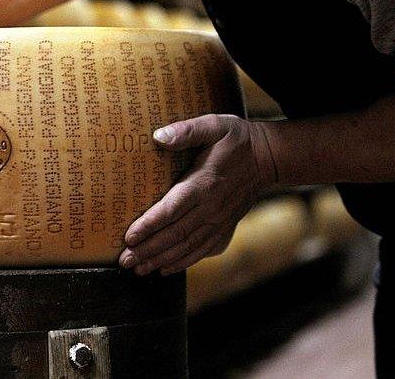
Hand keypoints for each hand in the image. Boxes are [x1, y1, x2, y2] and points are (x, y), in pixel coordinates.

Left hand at [119, 114, 277, 275]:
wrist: (269, 157)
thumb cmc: (236, 139)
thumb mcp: (214, 125)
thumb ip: (186, 131)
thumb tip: (158, 136)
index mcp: (204, 184)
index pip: (172, 209)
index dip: (150, 225)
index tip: (129, 237)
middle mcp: (211, 208)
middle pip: (176, 234)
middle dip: (148, 250)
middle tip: (125, 260)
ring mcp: (219, 221)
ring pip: (187, 246)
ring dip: (161, 260)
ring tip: (139, 269)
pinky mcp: (225, 227)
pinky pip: (203, 250)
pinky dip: (184, 262)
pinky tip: (165, 269)